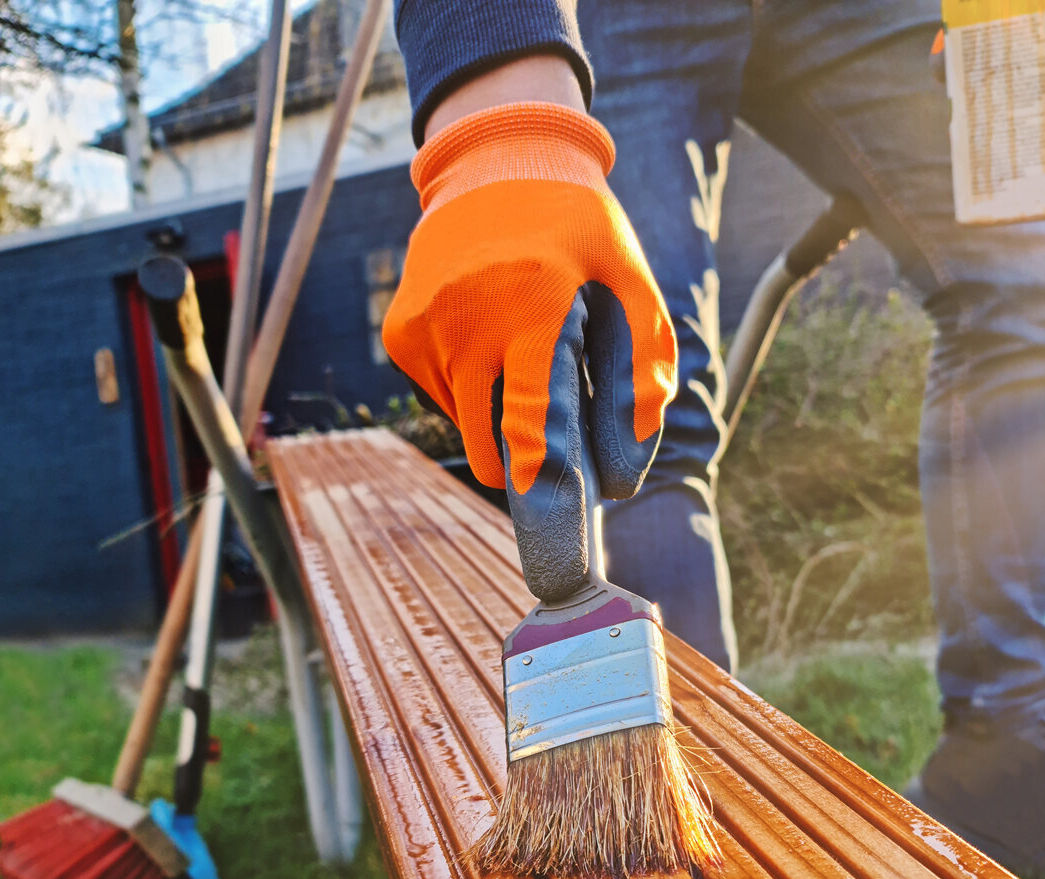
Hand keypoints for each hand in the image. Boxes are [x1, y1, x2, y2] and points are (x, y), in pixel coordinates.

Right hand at [383, 102, 677, 601]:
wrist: (499, 162)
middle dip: (526, 469)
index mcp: (533, 305)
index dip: (544, 491)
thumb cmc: (581, 229)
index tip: (553, 551)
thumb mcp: (634, 284)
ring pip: (466, 425)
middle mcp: (467, 318)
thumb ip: (644, 374)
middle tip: (561, 465)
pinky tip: (493, 344)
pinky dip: (472, 392)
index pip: (532, 422)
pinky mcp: (400, 334)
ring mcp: (425, 326)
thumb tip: (626, 475)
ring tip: (530, 361)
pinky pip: (442, 397)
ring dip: (501, 421)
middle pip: (490, 442)